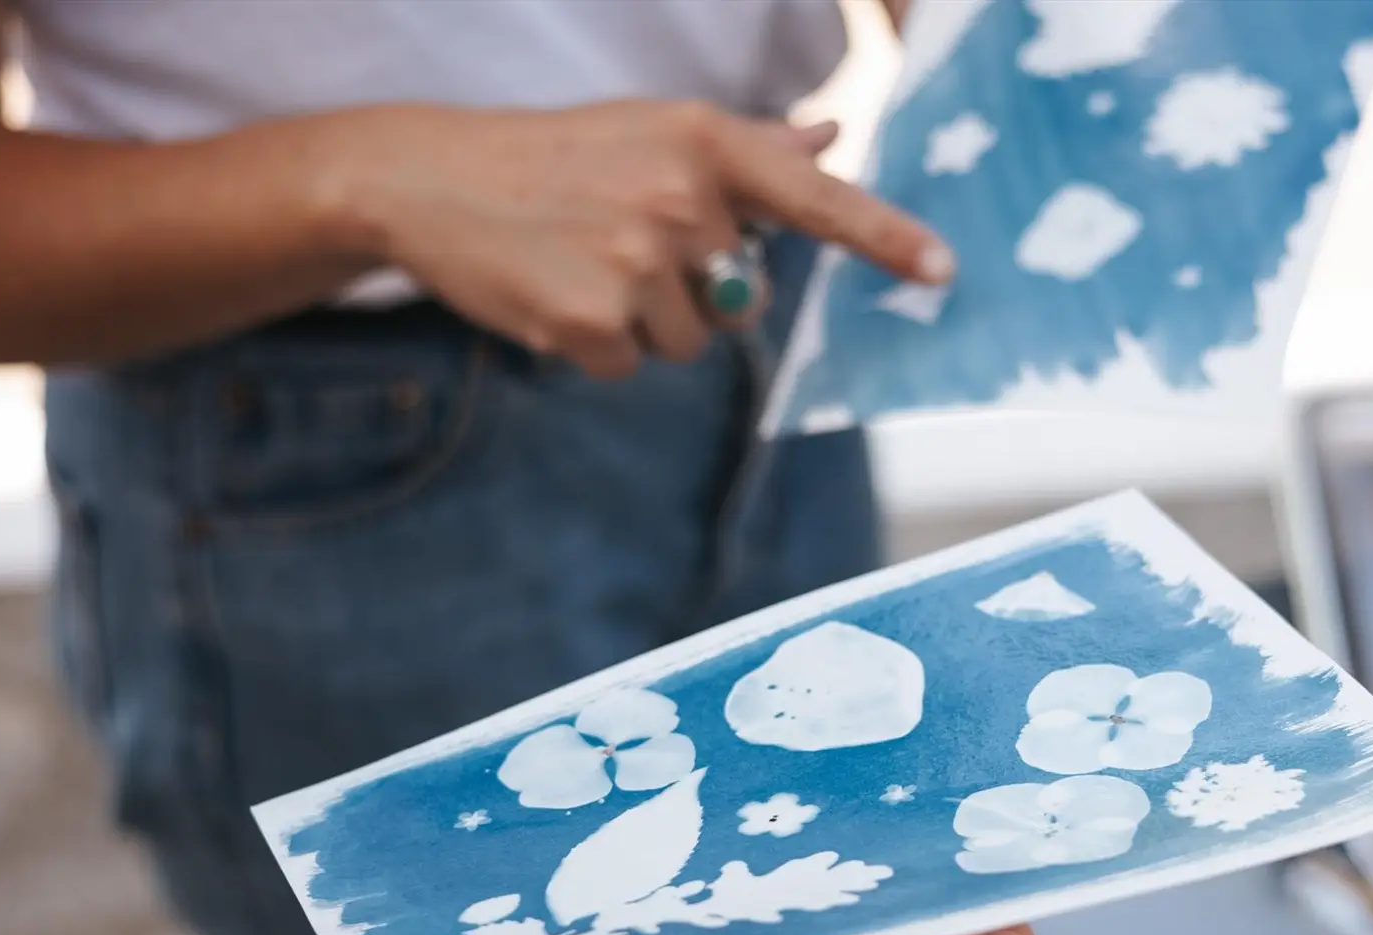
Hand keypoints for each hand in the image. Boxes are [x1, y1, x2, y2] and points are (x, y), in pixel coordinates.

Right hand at [334, 100, 952, 377]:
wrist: (429, 178)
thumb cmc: (554, 153)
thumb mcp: (652, 130)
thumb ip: (748, 148)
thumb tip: (829, 134)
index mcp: (704, 143)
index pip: (814, 198)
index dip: (884, 238)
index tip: (942, 271)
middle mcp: (680, 199)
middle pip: (740, 299)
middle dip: (693, 289)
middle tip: (622, 244)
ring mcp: (635, 262)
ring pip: (688, 341)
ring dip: (642, 321)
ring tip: (581, 264)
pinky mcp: (590, 322)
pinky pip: (631, 366)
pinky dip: (596, 346)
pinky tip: (554, 294)